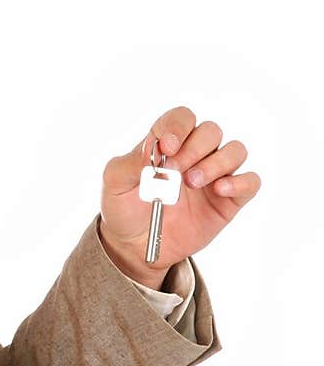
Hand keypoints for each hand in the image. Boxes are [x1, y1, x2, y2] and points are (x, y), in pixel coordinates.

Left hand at [98, 106, 261, 286]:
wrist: (135, 247)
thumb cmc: (124, 209)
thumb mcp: (115, 183)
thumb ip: (130, 162)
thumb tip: (153, 149)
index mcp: (168, 144)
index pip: (182, 118)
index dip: (178, 126)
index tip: (167, 146)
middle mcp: (195, 155)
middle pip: (211, 131)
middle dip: (195, 148)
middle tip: (174, 170)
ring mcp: (214, 176)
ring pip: (235, 151)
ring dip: (217, 162)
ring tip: (192, 182)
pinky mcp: (228, 200)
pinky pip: (250, 182)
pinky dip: (240, 182)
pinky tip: (220, 190)